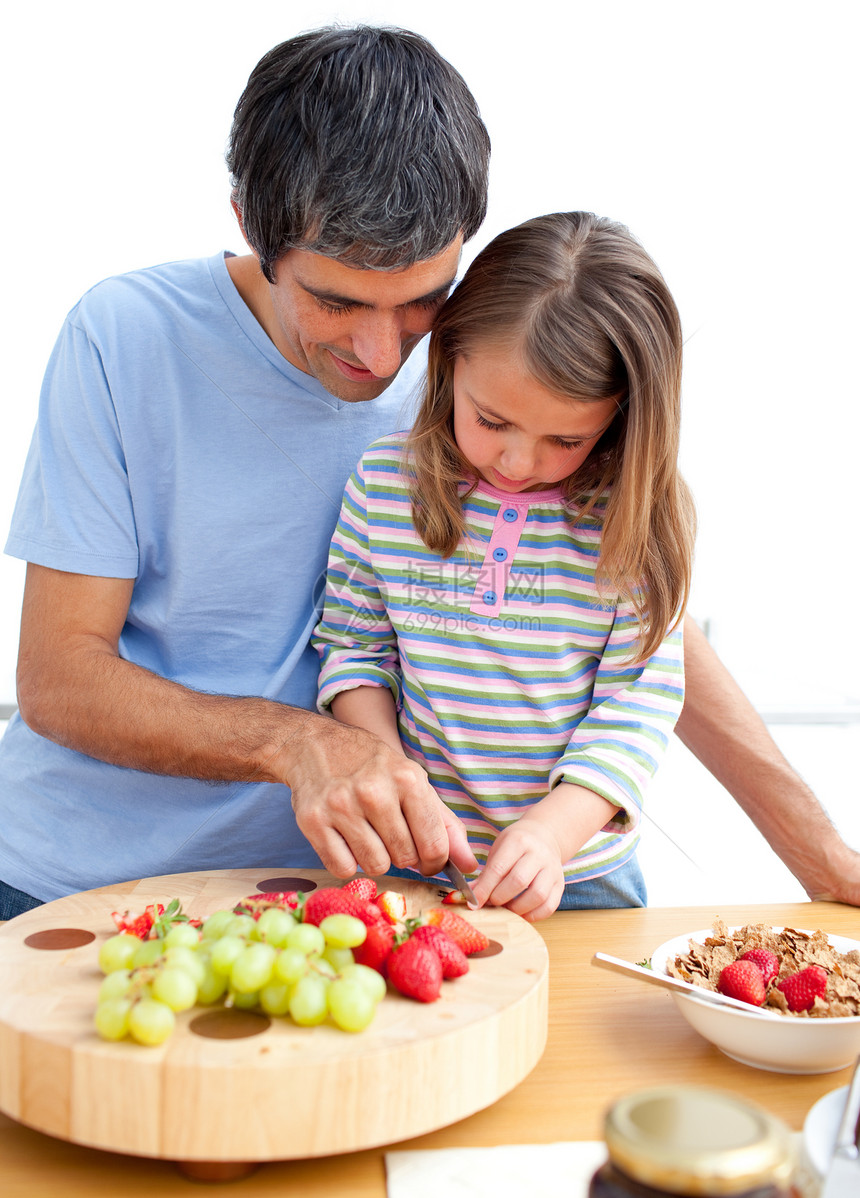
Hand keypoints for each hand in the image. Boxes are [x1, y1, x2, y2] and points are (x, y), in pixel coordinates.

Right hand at [286, 716, 476, 879]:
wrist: (314, 744)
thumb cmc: (371, 765)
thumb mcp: (412, 781)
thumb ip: (444, 824)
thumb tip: (470, 865)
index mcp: (407, 779)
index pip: (434, 845)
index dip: (436, 862)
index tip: (429, 861)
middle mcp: (374, 791)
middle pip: (404, 858)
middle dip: (403, 855)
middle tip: (391, 836)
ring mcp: (341, 806)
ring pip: (375, 866)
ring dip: (375, 858)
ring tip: (368, 833)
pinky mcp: (312, 821)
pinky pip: (342, 868)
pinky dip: (347, 861)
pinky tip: (346, 838)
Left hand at [469, 820, 564, 920]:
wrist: (544, 836)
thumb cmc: (515, 845)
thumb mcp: (498, 850)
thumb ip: (485, 873)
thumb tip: (469, 896)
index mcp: (518, 841)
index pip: (499, 868)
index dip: (485, 889)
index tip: (474, 903)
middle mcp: (538, 854)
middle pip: (519, 881)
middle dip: (500, 898)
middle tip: (490, 903)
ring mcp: (552, 869)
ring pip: (537, 895)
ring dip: (517, 908)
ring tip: (505, 908)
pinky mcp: (560, 884)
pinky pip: (549, 906)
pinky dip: (533, 915)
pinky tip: (521, 913)